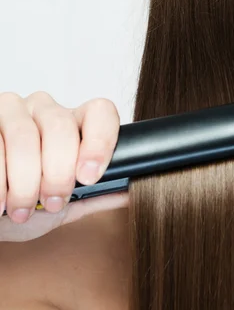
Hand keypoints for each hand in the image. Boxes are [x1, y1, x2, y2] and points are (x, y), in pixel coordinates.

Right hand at [0, 91, 128, 242]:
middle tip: (54, 201)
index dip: (100, 142)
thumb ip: (98, 195)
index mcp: (76, 122)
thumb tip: (136, 189)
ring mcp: (13, 110)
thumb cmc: (29, 204)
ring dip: (25, 180)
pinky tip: (0, 200)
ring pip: (25, 136)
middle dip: (59, 172)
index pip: (100, 112)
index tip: (90, 176)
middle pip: (61, 126)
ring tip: (22, 208)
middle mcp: (46, 108)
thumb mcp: (66, 205)